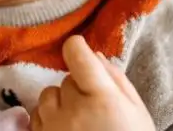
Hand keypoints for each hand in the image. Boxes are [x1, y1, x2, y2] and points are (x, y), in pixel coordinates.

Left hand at [30, 37, 154, 130]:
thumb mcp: (137, 113)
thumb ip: (116, 81)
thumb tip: (94, 56)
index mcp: (102, 98)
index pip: (76, 53)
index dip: (78, 49)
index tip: (80, 53)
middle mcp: (72, 111)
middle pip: (64, 80)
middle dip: (77, 89)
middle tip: (95, 111)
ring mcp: (52, 129)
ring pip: (46, 97)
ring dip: (59, 105)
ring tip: (79, 125)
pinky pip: (35, 118)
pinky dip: (48, 121)